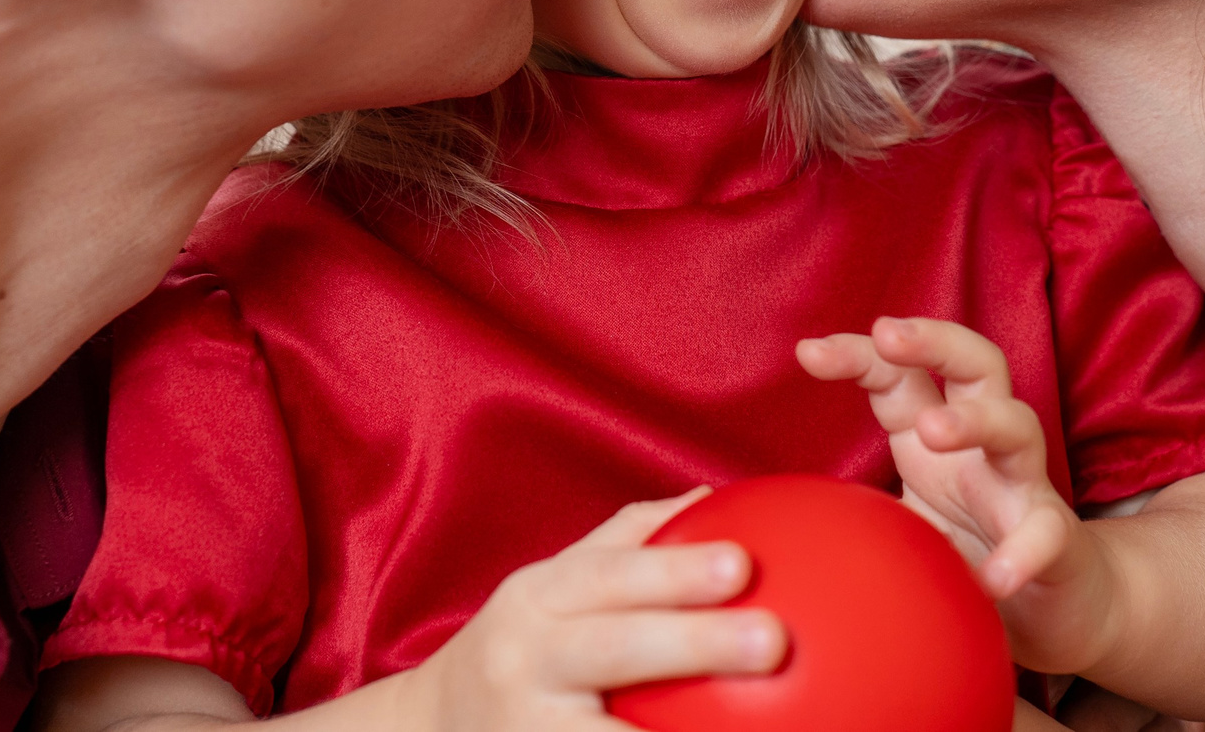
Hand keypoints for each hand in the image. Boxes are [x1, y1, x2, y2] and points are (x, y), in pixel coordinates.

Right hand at [402, 489, 786, 729]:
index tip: (743, 564)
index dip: (672, 569)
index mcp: (536, 600)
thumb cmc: (524, 647)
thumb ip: (628, 542)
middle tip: (774, 641)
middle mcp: (524, 662)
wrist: (430, 727)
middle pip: (614, 647)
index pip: (608, 575)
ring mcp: (527, 729)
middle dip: (693, 642)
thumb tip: (712, 496)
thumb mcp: (556, 587)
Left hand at [797, 317, 1113, 673]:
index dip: (858, 353)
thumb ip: (835, 509)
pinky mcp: (1057, 539)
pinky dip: (1023, 550)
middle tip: (889, 335)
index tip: (808, 352)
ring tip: (934, 431)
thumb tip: (732, 520)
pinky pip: (1046, 533)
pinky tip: (996, 575)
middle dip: (933, 338)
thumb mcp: (890, 522)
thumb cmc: (964, 554)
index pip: (898, 374)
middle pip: (975, 363)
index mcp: (933, 435)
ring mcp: (1023, 486)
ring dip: (977, 419)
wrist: (1055, 612)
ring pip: (1017, 425)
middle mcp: (982, 447)